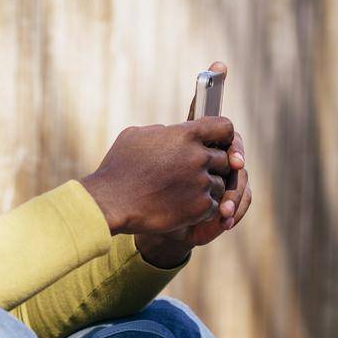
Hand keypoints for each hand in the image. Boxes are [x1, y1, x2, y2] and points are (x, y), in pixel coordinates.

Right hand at [80, 116, 235, 235]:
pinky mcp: (200, 207)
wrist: (111, 202)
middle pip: (224, 160)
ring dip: (206, 190)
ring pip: (220, 185)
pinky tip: (183, 208)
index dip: (225, 137)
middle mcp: (199, 157)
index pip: (226, 127)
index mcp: (186, 134)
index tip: (220, 145)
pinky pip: (214, 206)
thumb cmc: (118, 168)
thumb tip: (172, 133)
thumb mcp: (137, 136)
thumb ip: (163, 132)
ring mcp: (201, 183)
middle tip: (192, 176)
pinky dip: (202, 209)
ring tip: (182, 194)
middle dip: (212, 167)